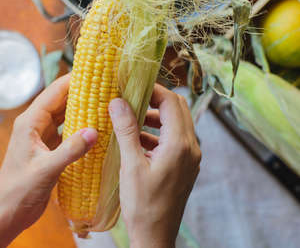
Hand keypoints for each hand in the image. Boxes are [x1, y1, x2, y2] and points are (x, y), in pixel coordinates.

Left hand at [0, 75, 97, 247]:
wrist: (7, 214)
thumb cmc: (18, 191)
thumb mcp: (45, 170)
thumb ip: (70, 150)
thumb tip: (95, 132)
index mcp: (31, 121)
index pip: (55, 92)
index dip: (74, 80)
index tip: (95, 71)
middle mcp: (36, 124)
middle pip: (62, 100)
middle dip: (82, 91)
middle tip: (106, 85)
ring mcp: (42, 136)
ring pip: (65, 114)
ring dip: (83, 108)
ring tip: (105, 101)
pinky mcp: (48, 148)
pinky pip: (67, 130)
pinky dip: (81, 126)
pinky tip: (97, 126)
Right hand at [109, 84, 200, 247]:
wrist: (155, 238)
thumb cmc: (142, 205)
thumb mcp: (130, 165)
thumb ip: (126, 130)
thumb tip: (118, 101)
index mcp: (180, 144)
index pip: (172, 102)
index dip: (153, 90)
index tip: (132, 87)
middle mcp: (191, 147)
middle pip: (178, 109)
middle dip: (155, 100)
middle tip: (132, 100)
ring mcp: (190, 157)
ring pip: (176, 123)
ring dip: (155, 117)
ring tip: (130, 120)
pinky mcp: (185, 165)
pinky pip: (174, 139)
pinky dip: (157, 133)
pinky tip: (136, 140)